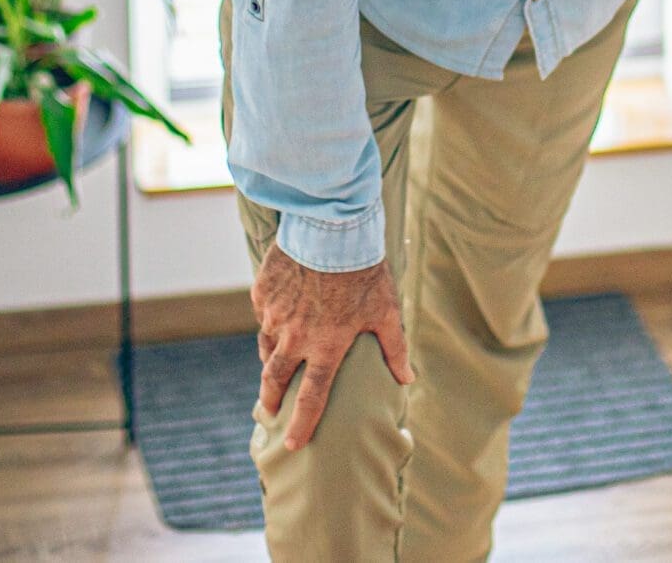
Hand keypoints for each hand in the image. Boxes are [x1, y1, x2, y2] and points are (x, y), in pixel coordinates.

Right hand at [251, 245, 413, 449]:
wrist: (331, 228)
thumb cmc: (364, 271)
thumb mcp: (386, 310)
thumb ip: (395, 348)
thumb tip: (407, 379)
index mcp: (326, 347)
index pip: (312, 398)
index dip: (301, 425)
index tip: (292, 443)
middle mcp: (295, 337)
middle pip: (276, 380)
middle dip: (271, 400)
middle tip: (269, 411)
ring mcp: (275, 315)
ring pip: (267, 346)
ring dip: (270, 360)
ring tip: (273, 367)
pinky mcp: (263, 292)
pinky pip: (263, 313)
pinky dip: (270, 320)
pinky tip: (278, 316)